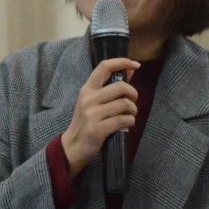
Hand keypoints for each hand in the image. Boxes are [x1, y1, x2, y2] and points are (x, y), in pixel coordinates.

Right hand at [62, 57, 139, 177]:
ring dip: (133, 111)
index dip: (122, 62)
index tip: (135, 64)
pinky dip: (130, 122)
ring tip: (129, 115)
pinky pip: (124, 120)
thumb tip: (130, 70)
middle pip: (121, 87)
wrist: (73, 146)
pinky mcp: (97, 129)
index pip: (104, 67)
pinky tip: (127, 124)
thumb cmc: (87, 122)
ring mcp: (92, 114)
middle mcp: (88, 99)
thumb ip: (111, 87)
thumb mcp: (94, 102)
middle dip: (133, 94)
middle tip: (132, 103)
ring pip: (124, 104)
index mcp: (87, 90)